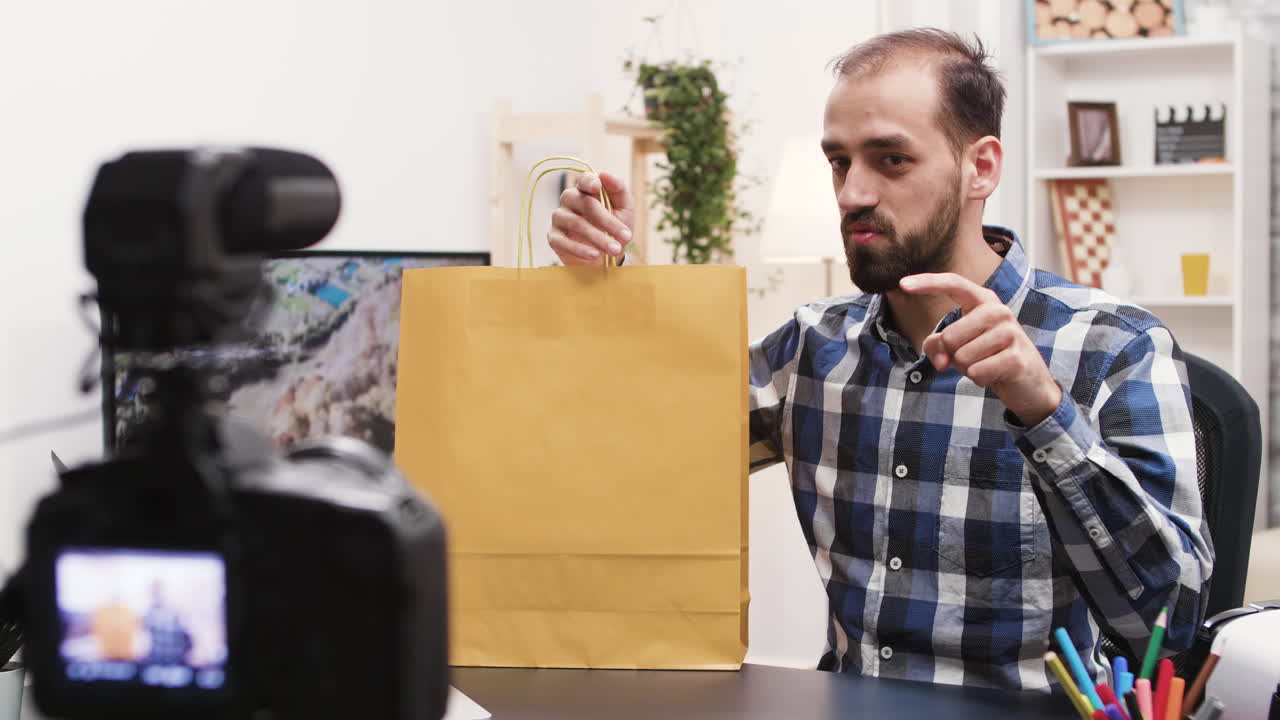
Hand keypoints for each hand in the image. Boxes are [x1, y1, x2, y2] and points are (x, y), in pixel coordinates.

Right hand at [547, 171, 634, 265]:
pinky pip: (563, 241)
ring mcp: (560, 218)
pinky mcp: (554, 237)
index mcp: (586, 189)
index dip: (589, 182)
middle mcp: (570, 200)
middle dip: (606, 221)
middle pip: (584, 203)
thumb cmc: (615, 229)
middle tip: (625, 237)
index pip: (585, 180)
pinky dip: (580, 249)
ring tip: (614, 250)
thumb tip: (604, 174)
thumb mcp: (625, 209)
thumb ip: (618, 190)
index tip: (597, 187)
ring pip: (575, 223)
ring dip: (597, 238)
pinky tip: (594, 255)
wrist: (606, 258)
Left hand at [898, 272, 1061, 425]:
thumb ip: (937, 345)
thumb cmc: (988, 358)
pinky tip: (995, 375)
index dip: (927, 283)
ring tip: (987, 364)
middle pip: (949, 336)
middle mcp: (998, 311)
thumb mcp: (958, 347)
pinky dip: (979, 379)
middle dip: (953, 355)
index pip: (953, 284)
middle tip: (974, 357)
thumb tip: (941, 359)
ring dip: (968, 369)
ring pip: (961, 357)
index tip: (902, 284)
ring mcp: (1010, 332)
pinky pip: (976, 372)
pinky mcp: (1016, 357)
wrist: (1028, 382)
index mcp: (983, 301)